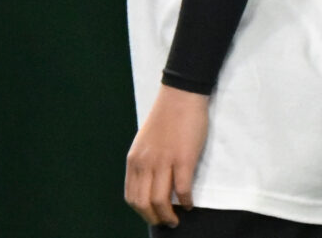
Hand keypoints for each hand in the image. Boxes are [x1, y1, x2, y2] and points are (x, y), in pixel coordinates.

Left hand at [126, 84, 209, 226]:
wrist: (179, 98)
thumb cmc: (165, 121)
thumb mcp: (146, 144)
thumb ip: (145, 164)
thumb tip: (149, 186)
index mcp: (134, 159)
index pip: (131, 195)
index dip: (141, 211)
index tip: (152, 216)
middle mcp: (145, 162)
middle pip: (143, 202)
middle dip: (154, 218)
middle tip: (167, 223)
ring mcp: (163, 161)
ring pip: (160, 200)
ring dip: (170, 216)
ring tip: (178, 219)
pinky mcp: (183, 159)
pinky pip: (182, 190)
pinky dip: (186, 202)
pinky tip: (190, 204)